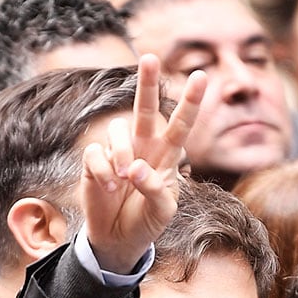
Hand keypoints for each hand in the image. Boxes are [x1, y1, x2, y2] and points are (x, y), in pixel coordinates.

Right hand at [80, 55, 206, 271]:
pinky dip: (102, 171)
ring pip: (118, 130)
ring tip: (124, 179)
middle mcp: (143, 147)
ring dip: (121, 153)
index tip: (202, 76)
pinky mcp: (95, 162)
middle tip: (150, 57)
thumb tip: (134, 168)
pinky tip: (108, 187)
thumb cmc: (147, 222)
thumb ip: (155, 189)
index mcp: (167, 155)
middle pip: (145, 108)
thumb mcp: (163, 211)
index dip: (191, 102)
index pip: (181, 124)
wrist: (119, 240)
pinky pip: (96, 154)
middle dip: (147, 83)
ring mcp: (118, 153)